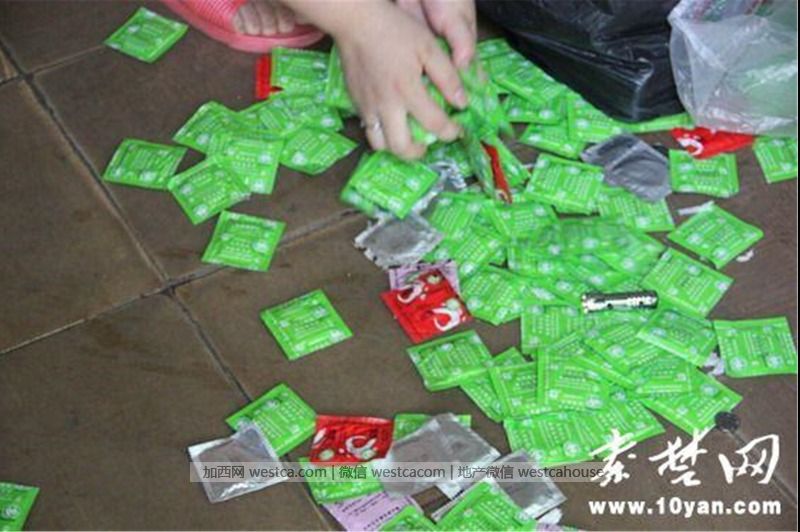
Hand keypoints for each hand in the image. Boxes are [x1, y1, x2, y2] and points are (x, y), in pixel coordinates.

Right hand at [333, 2, 467, 158]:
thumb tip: (462, 103)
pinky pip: (368, 129)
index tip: (456, 129)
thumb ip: (448, 77)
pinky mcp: (355, 103)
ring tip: (407, 137)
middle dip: (418, 153)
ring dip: (396, 147)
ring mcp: (367, 107)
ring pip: (380, 145)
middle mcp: (386, 105)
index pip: (434, 124)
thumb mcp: (429, 47)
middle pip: (401, 148)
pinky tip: (392, 120)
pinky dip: (382, 133)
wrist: (356, 22)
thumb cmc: (395, 31)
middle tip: (427, 144)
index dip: (450, 132)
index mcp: (407, 90)